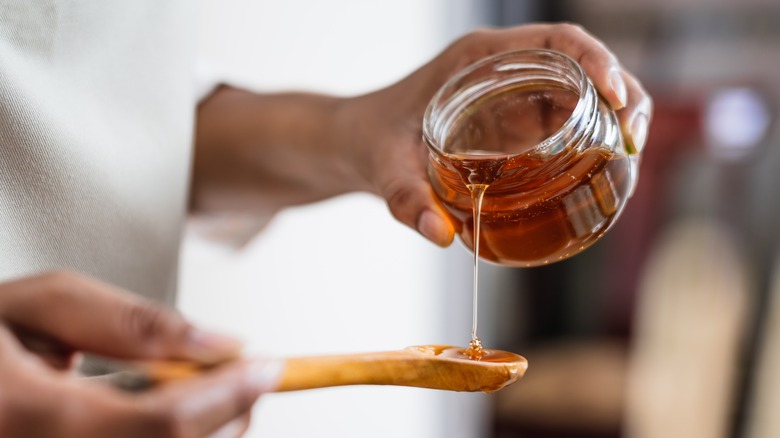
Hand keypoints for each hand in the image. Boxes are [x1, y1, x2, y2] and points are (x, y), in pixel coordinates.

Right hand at [0, 271, 280, 437]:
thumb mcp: (37, 306)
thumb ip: (130, 322)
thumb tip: (221, 342)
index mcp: (27, 420)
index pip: (162, 426)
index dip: (229, 395)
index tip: (269, 365)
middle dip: (228, 418)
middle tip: (241, 376)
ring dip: (207, 433)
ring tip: (196, 390)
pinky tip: (158, 414)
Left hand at [340, 23, 652, 246]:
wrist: (357, 144)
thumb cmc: (370, 141)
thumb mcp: (384, 169)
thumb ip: (407, 200)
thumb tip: (443, 234)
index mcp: (478, 58)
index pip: (556, 39)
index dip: (597, 59)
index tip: (615, 96)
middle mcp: (504, 69)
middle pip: (584, 65)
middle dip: (623, 95)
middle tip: (633, 142)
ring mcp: (513, 95)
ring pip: (583, 94)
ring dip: (616, 120)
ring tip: (629, 162)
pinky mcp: (515, 123)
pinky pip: (567, 123)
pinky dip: (593, 142)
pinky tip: (603, 175)